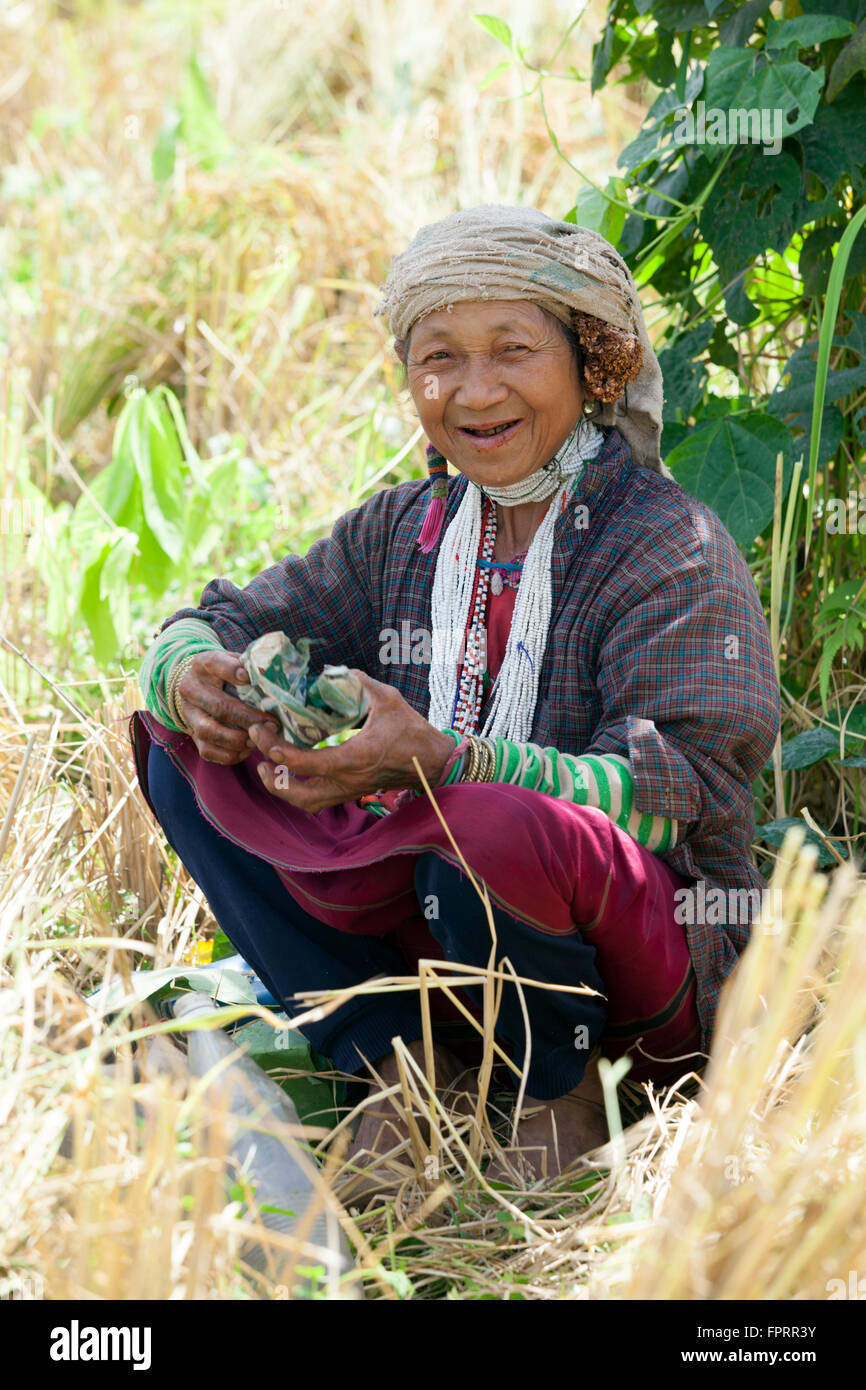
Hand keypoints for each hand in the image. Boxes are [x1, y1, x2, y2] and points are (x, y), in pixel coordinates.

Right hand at [177, 649, 278, 764]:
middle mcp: (191, 689)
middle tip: (271, 724)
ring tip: (258, 740)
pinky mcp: (192, 735)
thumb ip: (249, 666)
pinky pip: (208, 751)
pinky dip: (230, 754)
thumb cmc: (226, 675)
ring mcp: (189, 714)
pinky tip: (247, 749)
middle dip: (247, 718)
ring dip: (237, 739)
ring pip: (209, 731)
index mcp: (203, 665)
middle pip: (217, 706)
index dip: (231, 670)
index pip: (214, 663)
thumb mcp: (235, 662)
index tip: (249, 677)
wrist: (199, 689)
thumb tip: (265, 673)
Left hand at [248, 670, 455, 811]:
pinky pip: (317, 801)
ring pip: (305, 803)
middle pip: (297, 793)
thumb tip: (337, 670)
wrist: (434, 763)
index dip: (276, 749)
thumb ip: (360, 683)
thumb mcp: (388, 699)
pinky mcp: (352, 793)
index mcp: (353, 758)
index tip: (262, 731)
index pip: (304, 763)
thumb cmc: (413, 732)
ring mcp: (349, 790)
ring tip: (267, 770)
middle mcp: (347, 780)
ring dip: (282, 790)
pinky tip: (290, 774)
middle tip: (258, 755)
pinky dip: (297, 791)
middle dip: (272, 777)